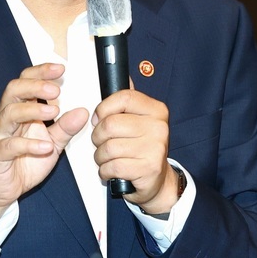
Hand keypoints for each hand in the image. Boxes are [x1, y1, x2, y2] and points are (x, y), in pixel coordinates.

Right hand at [0, 63, 88, 223]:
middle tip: (56, 89)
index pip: (26, 81)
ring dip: (32, 110)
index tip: (60, 69)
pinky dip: (28, 144)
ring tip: (53, 112)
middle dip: (35, 85)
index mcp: (19, 109)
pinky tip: (45, 146)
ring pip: (9, 113)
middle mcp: (6, 117)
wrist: (2, 189)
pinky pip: (9, 146)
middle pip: (14, 90)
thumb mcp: (52, 143)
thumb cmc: (23, 161)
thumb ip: (66, 127)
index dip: (41, 72)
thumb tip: (83, 111)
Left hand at [91, 89, 177, 212]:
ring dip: (100, 156)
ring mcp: (155, 148)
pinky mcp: (148, 169)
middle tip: (102, 143)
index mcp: (156, 110)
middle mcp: (158, 127)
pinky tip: (111, 170)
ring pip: (108, 147)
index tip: (99, 118)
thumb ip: (128, 102)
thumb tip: (122, 76)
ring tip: (107, 158)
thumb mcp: (139, 120)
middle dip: (97, 137)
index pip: (122, 98)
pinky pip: (112, 166)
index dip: (103, 109)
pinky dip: (105, 171)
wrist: (158, 181)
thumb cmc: (142, 148)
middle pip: (110, 124)